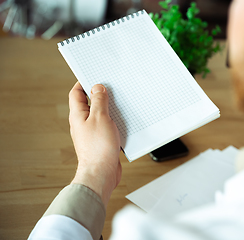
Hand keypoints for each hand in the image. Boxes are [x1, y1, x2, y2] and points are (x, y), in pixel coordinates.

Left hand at [68, 82, 121, 206]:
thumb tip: (97, 88)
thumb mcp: (101, 117)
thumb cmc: (98, 148)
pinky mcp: (100, 142)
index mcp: (78, 115)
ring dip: (108, 110)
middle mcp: (82, 124)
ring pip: (99, 116)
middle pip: (88, 104)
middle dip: (99, 95)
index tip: (94, 77)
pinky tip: (122, 122)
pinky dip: (113, 122)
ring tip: (118, 105)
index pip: (76, 93)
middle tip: (110, 89)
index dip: (83, 83)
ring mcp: (91, 133)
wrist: (102, 172)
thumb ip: (99, 101)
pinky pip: (106, 127)